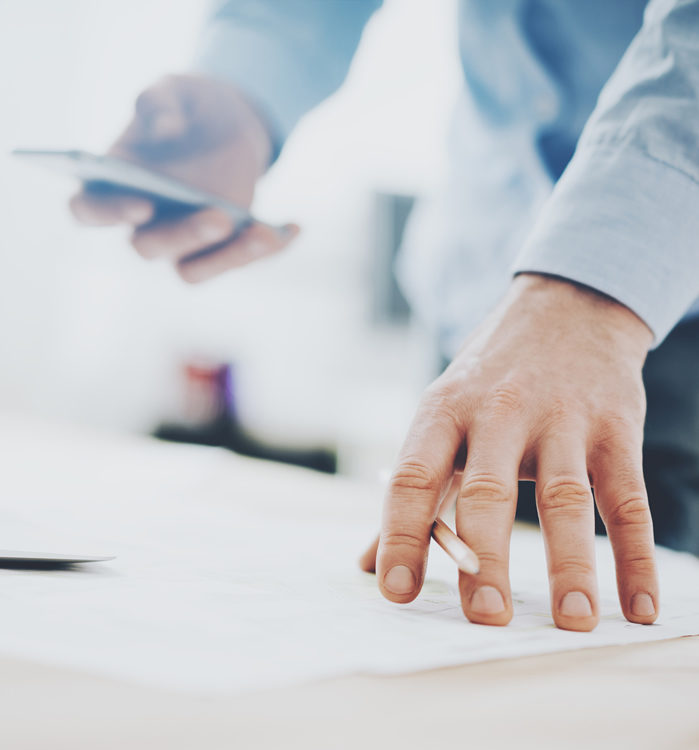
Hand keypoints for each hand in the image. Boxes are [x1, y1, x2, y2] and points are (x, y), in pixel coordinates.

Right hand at [70, 74, 297, 281]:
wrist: (227, 120)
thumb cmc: (187, 105)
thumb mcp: (174, 89)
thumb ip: (158, 101)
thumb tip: (164, 129)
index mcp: (112, 184)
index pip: (89, 210)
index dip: (108, 213)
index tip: (141, 204)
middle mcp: (143, 222)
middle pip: (147, 248)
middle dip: (183, 236)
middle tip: (217, 216)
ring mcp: (183, 240)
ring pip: (193, 271)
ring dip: (229, 258)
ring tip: (263, 234)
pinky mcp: (220, 247)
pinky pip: (238, 261)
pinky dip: (268, 249)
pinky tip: (292, 228)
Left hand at [360, 274, 658, 631]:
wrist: (565, 309)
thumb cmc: (488, 380)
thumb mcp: (442, 416)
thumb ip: (412, 492)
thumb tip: (365, 562)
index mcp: (443, 411)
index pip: (412, 477)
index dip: (400, 535)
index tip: (396, 593)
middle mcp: (499, 411)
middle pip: (488, 491)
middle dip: (485, 557)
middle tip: (485, 618)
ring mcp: (562, 418)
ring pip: (565, 496)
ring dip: (570, 563)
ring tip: (573, 621)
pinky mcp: (615, 428)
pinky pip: (627, 498)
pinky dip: (636, 554)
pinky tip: (637, 607)